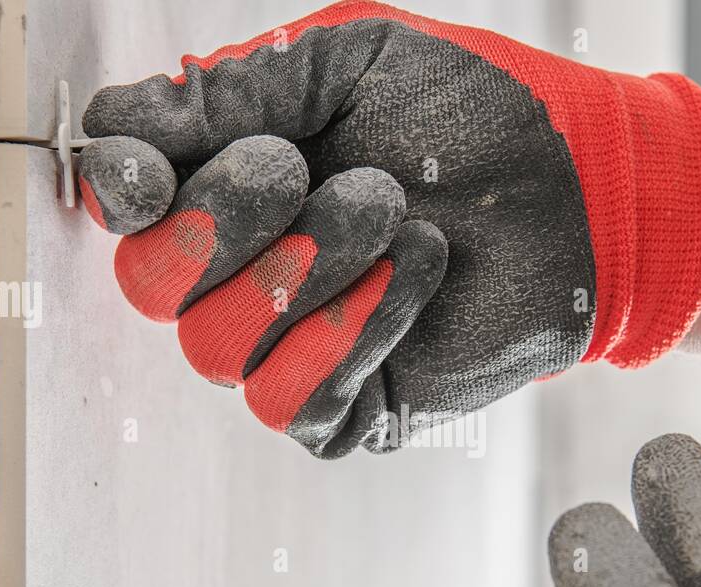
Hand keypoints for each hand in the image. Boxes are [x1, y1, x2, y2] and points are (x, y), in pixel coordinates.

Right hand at [77, 2, 700, 456]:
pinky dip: (351, 332)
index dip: (122, 190)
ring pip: (216, 353)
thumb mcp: (349, 63)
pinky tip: (416, 272)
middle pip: (150, 290)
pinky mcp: (349, 409)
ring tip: (394, 215)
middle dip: (222, 224)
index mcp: (230, 188)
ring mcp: (292, 349)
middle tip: (304, 171)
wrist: (582, 189)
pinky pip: (293, 401)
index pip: (127, 212)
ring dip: (304, 273)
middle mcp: (243, 277)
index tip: (151, 168)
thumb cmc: (469, 112)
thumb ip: (236, 88)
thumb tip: (117, 126)